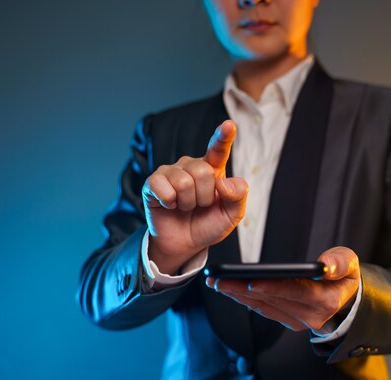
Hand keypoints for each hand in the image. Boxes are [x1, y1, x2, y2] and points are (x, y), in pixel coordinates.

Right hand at [142, 120, 248, 273]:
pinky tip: (169, 205)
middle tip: (200, 205)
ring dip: (188, 203)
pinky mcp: (153, 182)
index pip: (218, 149)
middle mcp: (191, 165)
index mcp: (213, 169)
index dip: (223, 136)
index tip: (229, 125)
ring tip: (185, 206)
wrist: (184, 244)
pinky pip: (164, 188)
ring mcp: (171, 172)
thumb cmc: (207, 224)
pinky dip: (169, 203)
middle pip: (203, 172)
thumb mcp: (231, 215)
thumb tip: (224, 182)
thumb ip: (237, 196)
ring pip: (184, 182)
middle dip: (205, 197)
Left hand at [206, 246, 359, 331]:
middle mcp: (309, 316)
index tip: (250, 281)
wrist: (347, 302)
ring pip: (263, 307)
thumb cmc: (345, 278)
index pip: (295, 293)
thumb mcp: (351, 265)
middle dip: (243, 289)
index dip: (272, 287)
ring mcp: (297, 321)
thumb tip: (326, 266)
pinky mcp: (287, 320)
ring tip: (216, 282)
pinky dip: (245, 300)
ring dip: (238, 295)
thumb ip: (341, 263)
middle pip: (272, 300)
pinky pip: (263, 310)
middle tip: (219, 278)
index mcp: (325, 301)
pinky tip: (229, 290)